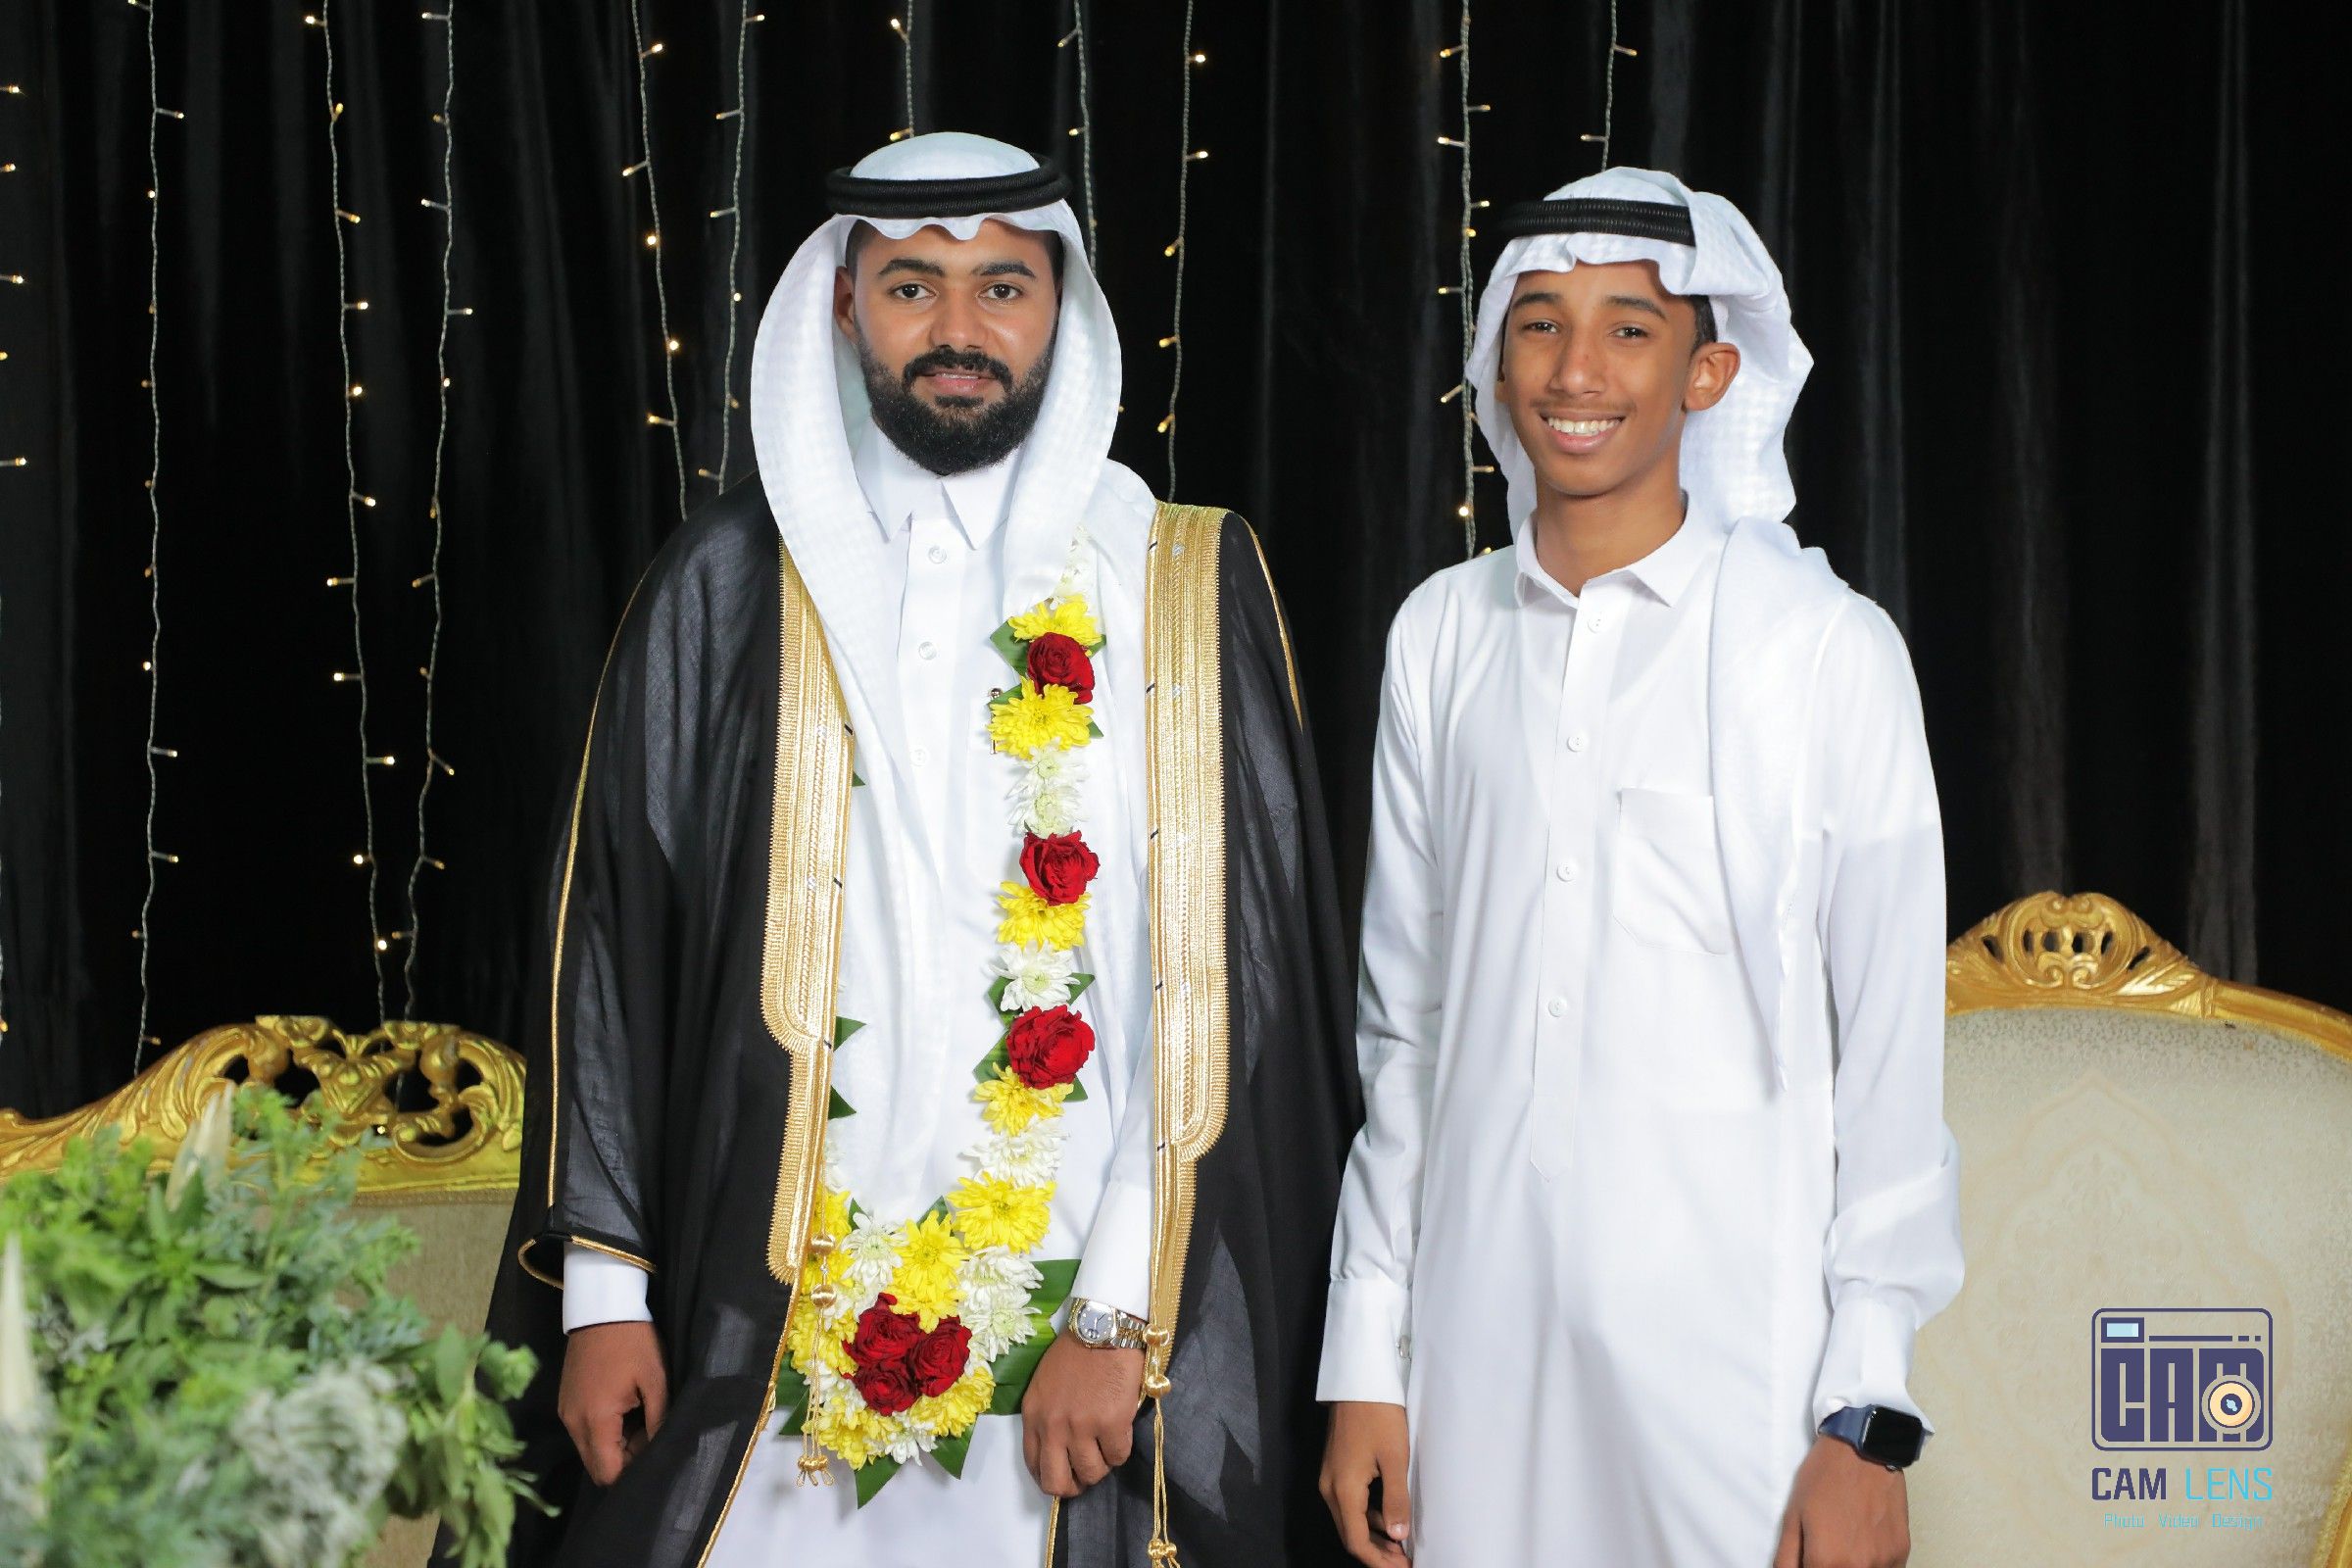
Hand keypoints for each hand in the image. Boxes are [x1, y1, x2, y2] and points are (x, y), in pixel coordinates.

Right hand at [559, 1320, 668, 1486]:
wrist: (602, 1308)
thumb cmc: (633, 1342)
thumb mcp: (655, 1381)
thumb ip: (658, 1421)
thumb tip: (664, 1452)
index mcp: (594, 1421)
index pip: (607, 1474)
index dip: (633, 1472)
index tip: (655, 1453)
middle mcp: (573, 1424)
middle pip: (597, 1466)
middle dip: (625, 1460)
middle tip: (650, 1433)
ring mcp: (566, 1413)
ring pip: (591, 1450)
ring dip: (615, 1445)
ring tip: (641, 1417)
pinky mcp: (566, 1403)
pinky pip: (585, 1432)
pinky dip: (604, 1431)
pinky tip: (625, 1409)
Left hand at [1020, 1333, 1143, 1498]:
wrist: (1103, 1326)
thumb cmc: (1076, 1352)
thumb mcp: (1045, 1385)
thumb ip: (1046, 1416)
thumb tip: (1060, 1448)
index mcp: (1033, 1415)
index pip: (1034, 1465)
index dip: (1051, 1477)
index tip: (1065, 1474)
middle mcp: (1053, 1425)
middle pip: (1057, 1482)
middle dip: (1074, 1485)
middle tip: (1087, 1474)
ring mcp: (1082, 1426)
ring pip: (1092, 1473)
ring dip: (1102, 1465)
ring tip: (1107, 1446)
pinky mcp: (1111, 1423)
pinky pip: (1118, 1457)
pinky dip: (1121, 1450)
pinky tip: (1121, 1430)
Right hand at [1319, 1400, 1410, 1564]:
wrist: (1358, 1381)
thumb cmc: (1379, 1416)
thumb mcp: (1395, 1459)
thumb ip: (1396, 1500)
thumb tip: (1398, 1537)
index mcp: (1343, 1490)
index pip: (1357, 1542)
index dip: (1379, 1562)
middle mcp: (1329, 1489)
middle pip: (1349, 1535)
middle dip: (1376, 1554)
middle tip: (1404, 1562)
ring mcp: (1330, 1478)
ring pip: (1349, 1521)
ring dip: (1373, 1537)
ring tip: (1401, 1546)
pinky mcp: (1335, 1469)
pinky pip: (1349, 1505)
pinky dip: (1368, 1518)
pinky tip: (1388, 1519)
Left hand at [1774, 1433, 1909, 1567]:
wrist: (1863, 1450)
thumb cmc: (1824, 1479)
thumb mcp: (1792, 1517)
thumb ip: (1787, 1560)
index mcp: (1828, 1562)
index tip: (1809, 1560)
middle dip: (1828, 1566)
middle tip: (1824, 1549)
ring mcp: (1885, 1562)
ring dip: (1850, 1566)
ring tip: (1844, 1543)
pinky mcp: (1901, 1553)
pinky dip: (1871, 1564)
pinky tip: (1862, 1544)